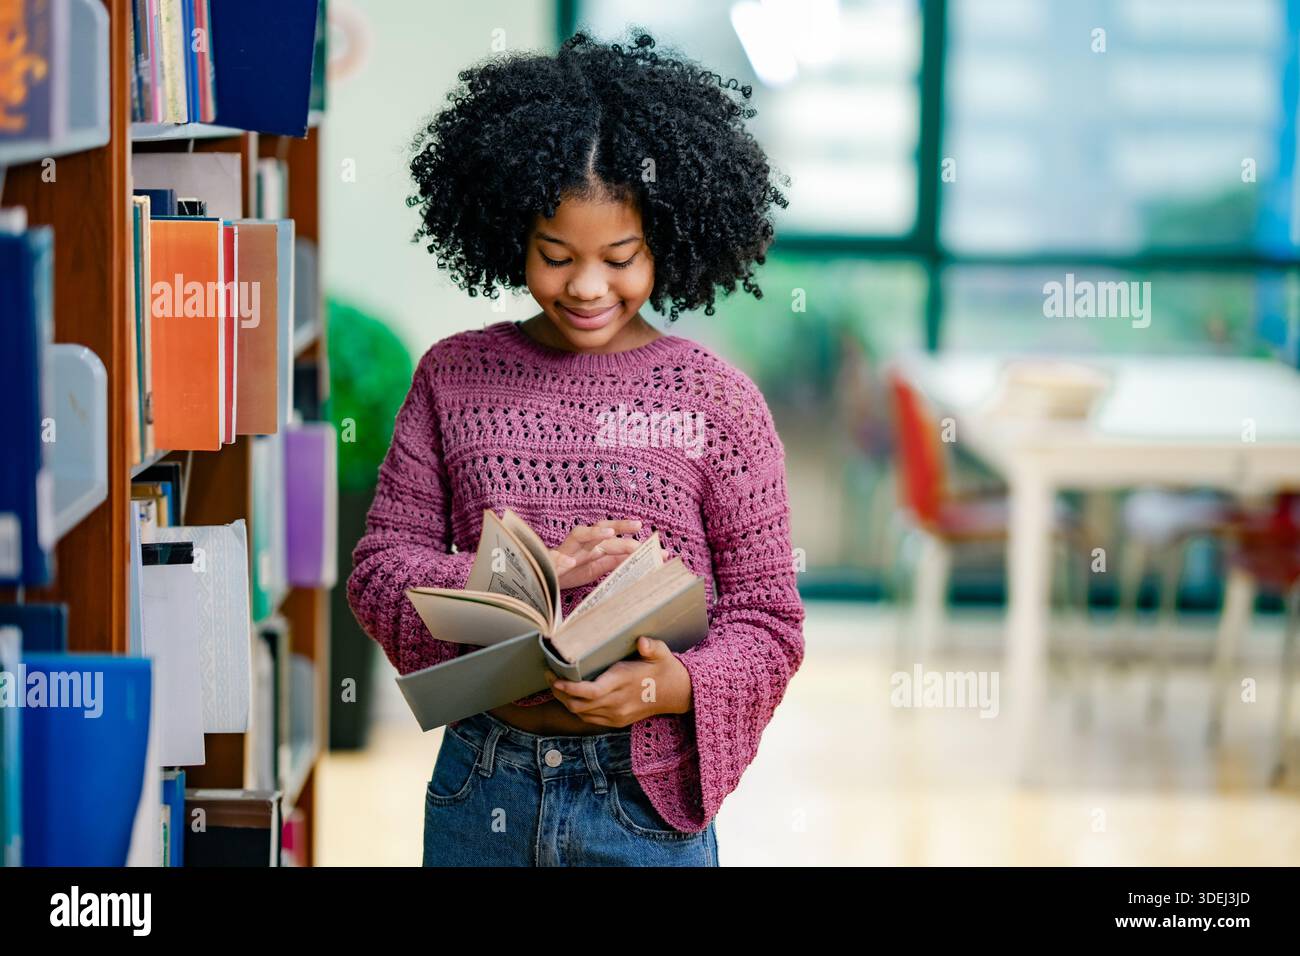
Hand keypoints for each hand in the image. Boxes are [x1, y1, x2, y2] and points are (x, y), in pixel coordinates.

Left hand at [545, 637, 692, 726]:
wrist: (677, 694)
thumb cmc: (665, 668)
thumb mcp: (661, 653)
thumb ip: (651, 647)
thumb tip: (642, 642)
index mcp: (624, 684)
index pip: (591, 692)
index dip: (570, 688)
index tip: (555, 677)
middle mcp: (618, 703)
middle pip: (579, 705)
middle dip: (559, 692)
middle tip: (548, 675)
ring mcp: (616, 716)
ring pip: (581, 714)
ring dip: (565, 701)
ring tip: (555, 684)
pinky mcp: (616, 722)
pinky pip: (589, 719)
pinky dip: (576, 709)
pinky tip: (571, 696)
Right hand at [548, 519, 642, 588]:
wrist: (540, 580)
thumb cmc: (569, 573)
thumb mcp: (594, 568)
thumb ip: (613, 563)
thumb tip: (637, 560)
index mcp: (592, 545)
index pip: (614, 536)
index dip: (634, 538)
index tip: (656, 544)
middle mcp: (580, 544)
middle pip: (600, 529)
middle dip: (620, 527)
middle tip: (639, 528)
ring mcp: (564, 551)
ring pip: (578, 535)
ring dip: (593, 533)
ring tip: (609, 533)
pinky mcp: (548, 562)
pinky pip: (554, 559)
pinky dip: (561, 560)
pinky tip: (570, 562)